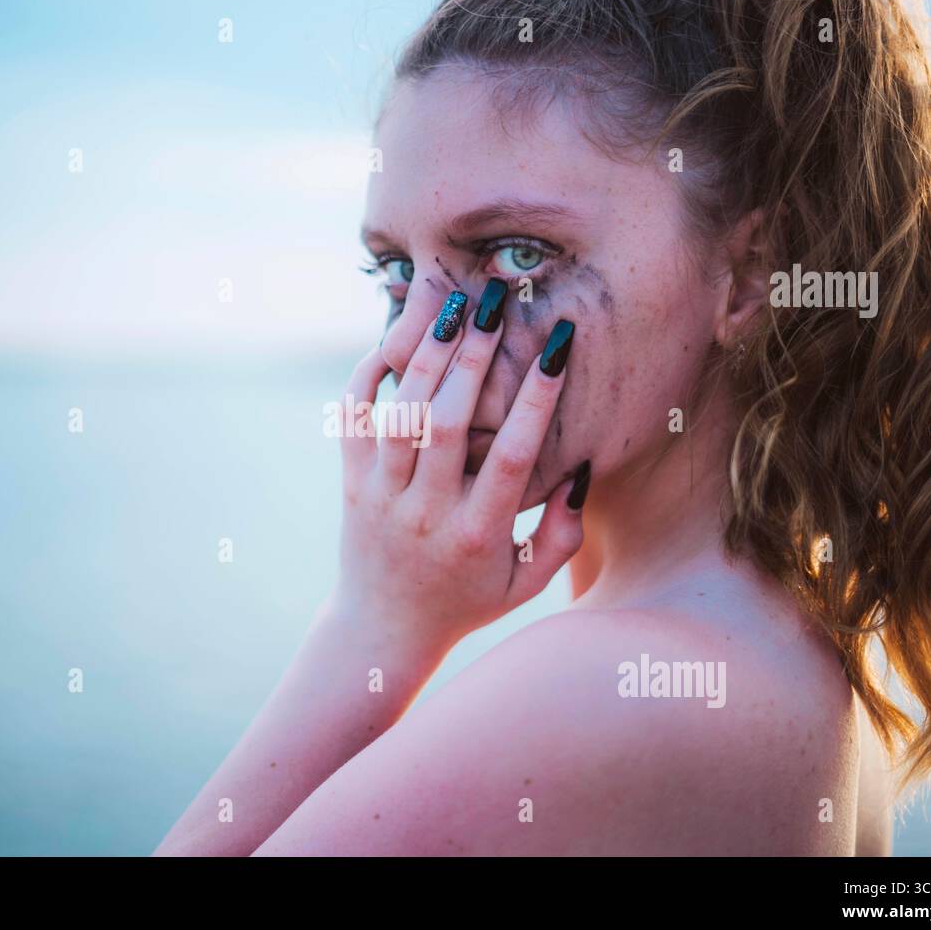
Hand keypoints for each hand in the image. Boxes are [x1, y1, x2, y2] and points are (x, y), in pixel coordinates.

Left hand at [326, 282, 587, 652]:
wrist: (383, 628)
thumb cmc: (468, 601)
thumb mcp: (527, 584)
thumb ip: (564, 533)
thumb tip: (579, 467)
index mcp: (478, 535)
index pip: (512, 456)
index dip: (537, 398)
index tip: (559, 346)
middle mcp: (427, 512)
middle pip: (448, 422)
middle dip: (475, 356)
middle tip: (498, 301)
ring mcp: (382, 496)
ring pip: (402, 414)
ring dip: (427, 353)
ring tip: (454, 304)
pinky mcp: (351, 484)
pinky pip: (354, 419)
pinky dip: (369, 375)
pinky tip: (393, 339)